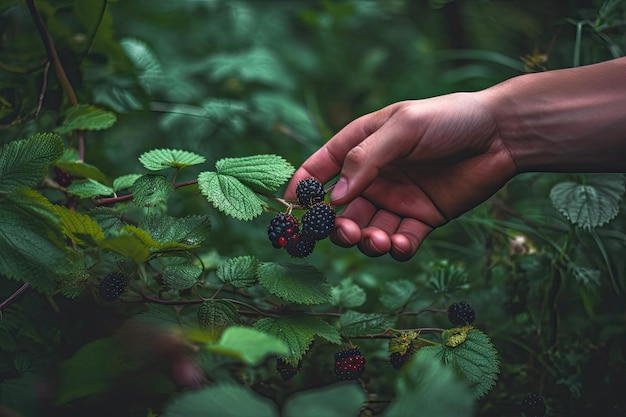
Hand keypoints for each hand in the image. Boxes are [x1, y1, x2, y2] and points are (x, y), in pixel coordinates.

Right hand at [285, 92, 516, 260]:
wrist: (501, 134)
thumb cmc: (449, 119)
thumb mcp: (403, 127)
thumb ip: (367, 159)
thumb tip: (336, 197)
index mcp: (363, 146)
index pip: (323, 167)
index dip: (302, 185)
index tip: (288, 206)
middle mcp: (376, 176)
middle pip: (342, 208)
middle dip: (337, 225)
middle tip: (346, 231)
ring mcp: (398, 198)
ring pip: (368, 229)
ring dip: (366, 240)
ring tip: (378, 240)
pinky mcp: (423, 218)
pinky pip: (402, 240)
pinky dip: (397, 247)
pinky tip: (401, 243)